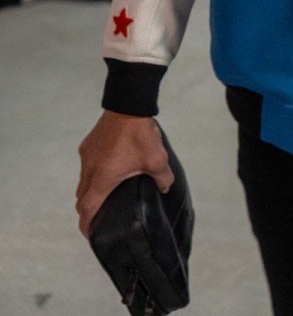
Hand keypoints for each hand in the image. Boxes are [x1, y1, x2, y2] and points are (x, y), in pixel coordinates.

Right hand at [76, 110, 173, 237]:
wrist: (127, 105)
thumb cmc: (140, 135)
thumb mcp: (157, 160)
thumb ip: (163, 179)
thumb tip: (164, 188)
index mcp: (102, 179)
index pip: (87, 210)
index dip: (87, 225)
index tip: (92, 234)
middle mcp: (89, 170)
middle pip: (82, 198)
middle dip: (89, 210)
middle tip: (102, 217)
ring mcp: (86, 156)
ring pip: (83, 181)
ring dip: (91, 191)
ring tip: (106, 194)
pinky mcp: (88, 145)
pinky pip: (87, 165)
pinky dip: (93, 173)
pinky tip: (109, 169)